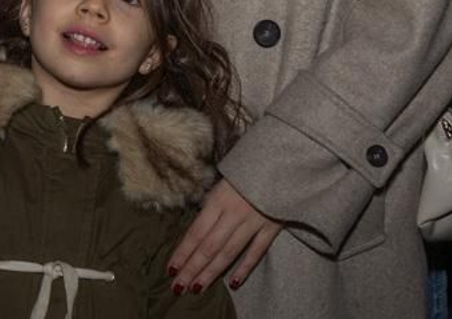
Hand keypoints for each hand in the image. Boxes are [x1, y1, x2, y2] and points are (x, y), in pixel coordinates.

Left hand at [167, 178, 282, 294]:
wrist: (281, 162)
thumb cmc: (245, 171)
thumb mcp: (221, 183)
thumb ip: (210, 205)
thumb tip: (194, 230)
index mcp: (218, 200)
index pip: (196, 232)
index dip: (183, 252)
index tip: (170, 269)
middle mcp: (234, 212)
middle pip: (209, 246)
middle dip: (192, 268)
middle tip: (178, 287)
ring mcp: (253, 221)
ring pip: (229, 252)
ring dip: (212, 272)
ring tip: (197, 288)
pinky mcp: (271, 227)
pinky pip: (256, 252)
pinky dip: (245, 268)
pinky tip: (233, 283)